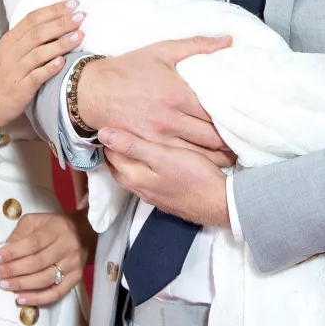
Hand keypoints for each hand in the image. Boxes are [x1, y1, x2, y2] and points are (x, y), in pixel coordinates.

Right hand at [0, 1, 84, 126]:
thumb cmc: (0, 76)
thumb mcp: (8, 51)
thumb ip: (26, 38)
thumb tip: (54, 22)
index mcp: (9, 40)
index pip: (32, 19)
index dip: (53, 9)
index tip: (73, 3)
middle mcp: (11, 52)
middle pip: (38, 33)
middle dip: (61, 22)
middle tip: (81, 16)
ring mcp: (15, 70)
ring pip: (39, 53)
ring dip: (61, 43)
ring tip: (80, 35)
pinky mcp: (20, 88)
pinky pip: (36, 76)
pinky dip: (50, 68)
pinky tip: (63, 62)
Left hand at [0, 213, 86, 306]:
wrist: (84, 231)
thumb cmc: (54, 225)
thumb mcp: (37, 220)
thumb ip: (21, 232)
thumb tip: (5, 251)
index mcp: (56, 229)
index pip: (32, 244)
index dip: (12, 253)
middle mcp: (67, 246)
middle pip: (37, 263)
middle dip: (13, 270)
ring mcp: (73, 264)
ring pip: (45, 279)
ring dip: (22, 285)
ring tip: (5, 285)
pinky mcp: (76, 278)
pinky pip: (56, 293)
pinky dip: (38, 299)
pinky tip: (21, 299)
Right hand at [77, 37, 233, 159]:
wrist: (93, 91)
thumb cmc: (128, 69)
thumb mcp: (162, 51)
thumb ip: (197, 46)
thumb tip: (228, 39)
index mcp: (178, 94)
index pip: (216, 111)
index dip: (235, 117)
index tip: (248, 118)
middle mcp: (171, 119)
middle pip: (212, 136)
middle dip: (231, 140)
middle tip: (246, 140)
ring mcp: (160, 137)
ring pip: (200, 153)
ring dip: (220, 155)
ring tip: (235, 154)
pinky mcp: (149, 148)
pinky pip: (180, 160)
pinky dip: (198, 163)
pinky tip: (210, 162)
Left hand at [100, 128, 230, 227]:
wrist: (221, 203)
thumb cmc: (192, 174)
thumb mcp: (162, 155)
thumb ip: (133, 145)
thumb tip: (103, 134)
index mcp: (135, 177)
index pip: (111, 156)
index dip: (109, 139)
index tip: (109, 122)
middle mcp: (140, 189)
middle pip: (119, 168)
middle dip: (114, 151)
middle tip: (116, 131)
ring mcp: (154, 196)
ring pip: (132, 176)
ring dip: (128, 161)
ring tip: (131, 143)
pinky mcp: (167, 199)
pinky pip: (146, 182)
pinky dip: (142, 169)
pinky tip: (152, 163)